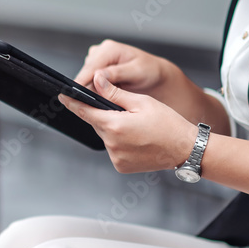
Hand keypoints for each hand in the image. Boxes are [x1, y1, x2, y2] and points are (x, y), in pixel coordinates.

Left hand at [59, 72, 198, 173]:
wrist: (186, 149)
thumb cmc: (168, 123)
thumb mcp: (141, 102)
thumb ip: (115, 93)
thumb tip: (97, 81)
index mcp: (115, 125)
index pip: (85, 111)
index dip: (72, 103)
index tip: (62, 96)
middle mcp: (112, 144)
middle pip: (97, 123)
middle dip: (105, 115)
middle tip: (125, 111)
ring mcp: (115, 158)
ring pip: (106, 136)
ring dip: (114, 129)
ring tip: (136, 127)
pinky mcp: (121, 166)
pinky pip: (113, 149)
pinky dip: (120, 142)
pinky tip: (136, 140)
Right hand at [74, 39, 177, 98]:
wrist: (154, 75)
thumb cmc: (149, 71)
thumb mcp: (136, 72)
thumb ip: (117, 73)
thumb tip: (98, 76)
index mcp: (109, 49)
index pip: (90, 67)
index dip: (82, 82)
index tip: (74, 95)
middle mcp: (100, 52)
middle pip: (86, 74)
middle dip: (88, 89)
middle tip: (93, 105)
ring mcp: (97, 61)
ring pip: (86, 80)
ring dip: (92, 91)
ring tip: (104, 101)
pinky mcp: (96, 70)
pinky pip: (89, 83)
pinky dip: (95, 91)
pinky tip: (104, 97)